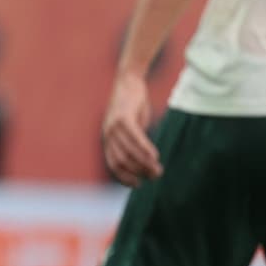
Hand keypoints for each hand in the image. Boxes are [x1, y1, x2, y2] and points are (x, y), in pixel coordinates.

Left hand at [102, 70, 162, 186]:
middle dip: (139, 172)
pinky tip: (154, 156)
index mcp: (107, 139)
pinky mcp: (123, 118)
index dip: (124, 177)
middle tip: (155, 176)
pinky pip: (135, 138)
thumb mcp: (131, 127)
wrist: (128, 81)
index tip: (137, 184)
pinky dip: (145, 149)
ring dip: (145, 163)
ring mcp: (113, 126)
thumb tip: (145, 161)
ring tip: (158, 170)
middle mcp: (107, 135)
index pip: (113, 164)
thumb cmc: (132, 106)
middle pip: (122, 161)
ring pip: (129, 151)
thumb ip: (134, 143)